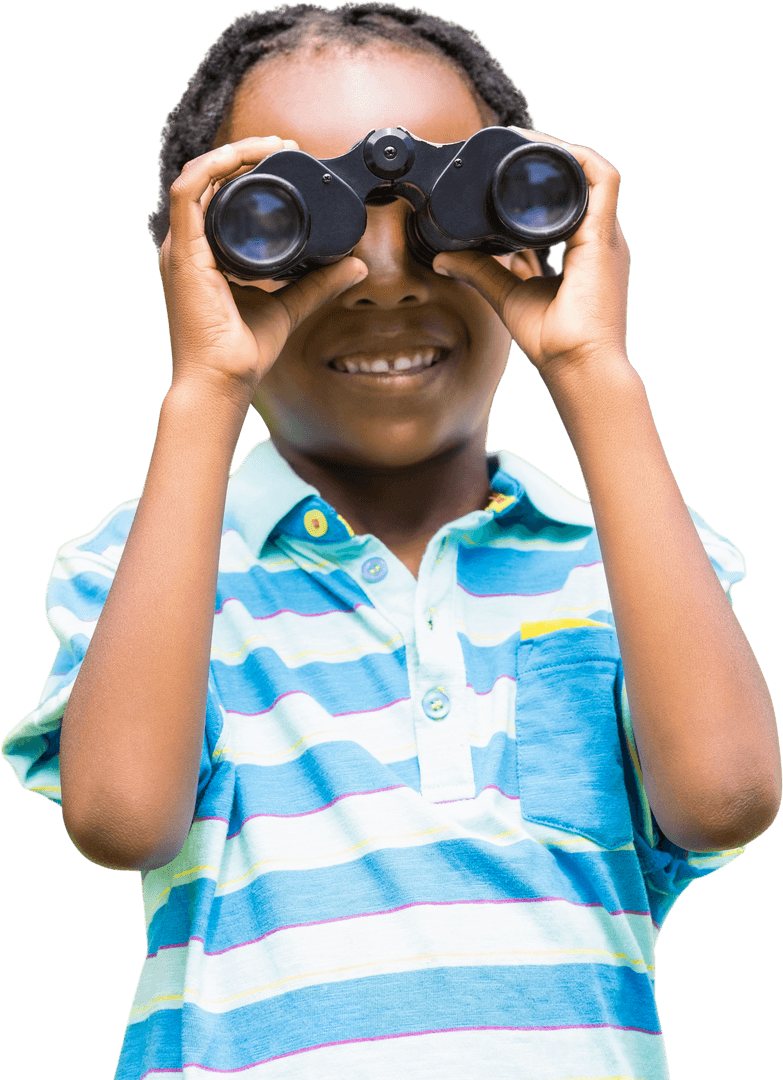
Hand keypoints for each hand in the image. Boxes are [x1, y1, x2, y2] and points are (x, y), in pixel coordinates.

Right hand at [158, 136, 367, 403]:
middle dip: (243, 154)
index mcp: (206, 255)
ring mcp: (182, 248)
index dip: (246, 170)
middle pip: (207, 180)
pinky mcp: (183, 253)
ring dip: (231, 153)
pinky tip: (240, 156)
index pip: (218, 196)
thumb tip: (356, 266)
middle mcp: (189, 247)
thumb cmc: (242, 352)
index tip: (283, 158)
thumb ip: (317, 284)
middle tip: (282, 144)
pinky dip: (212, 168)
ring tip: (268, 144)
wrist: (223, 381)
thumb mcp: (288, 307)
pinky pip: (188, 193)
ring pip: (196, 177)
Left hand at [432, 129, 629, 379]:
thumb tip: (444, 259)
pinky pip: (603, 180)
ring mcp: (605, 236)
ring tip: (525, 139)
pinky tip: (549, 151)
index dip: (538, 181)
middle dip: (547, 158)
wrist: (576, 365)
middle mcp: (596, 238)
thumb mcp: (507, 295)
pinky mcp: (605, 237)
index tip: (506, 167)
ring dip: (560, 151)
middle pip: (577, 181)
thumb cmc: (553, 341)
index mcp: (580, 251)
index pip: (563, 203)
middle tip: (510, 143)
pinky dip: (578, 159)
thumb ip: (480, 271)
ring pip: (591, 172)